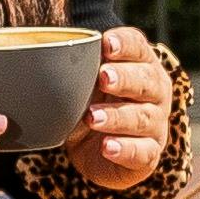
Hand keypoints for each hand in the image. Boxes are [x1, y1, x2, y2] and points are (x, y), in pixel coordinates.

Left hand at [65, 26, 172, 187]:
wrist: (95, 149)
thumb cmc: (92, 104)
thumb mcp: (82, 83)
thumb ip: (76, 67)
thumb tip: (44, 51)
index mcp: (141, 65)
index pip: (139, 48)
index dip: (125, 44)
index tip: (106, 44)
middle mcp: (155, 92)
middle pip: (146, 80)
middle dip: (124, 78)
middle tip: (103, 78)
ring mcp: (155, 124)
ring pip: (143, 117)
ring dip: (117, 116)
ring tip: (93, 117)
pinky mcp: (149, 154)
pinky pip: (143, 152)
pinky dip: (125, 149)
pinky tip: (107, 147)